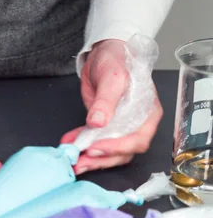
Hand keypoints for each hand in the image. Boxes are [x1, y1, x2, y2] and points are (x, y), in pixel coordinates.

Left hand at [61, 39, 162, 174]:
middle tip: (80, 162)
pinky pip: (95, 142)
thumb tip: (99, 121)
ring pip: (109, 153)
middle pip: (123, 152)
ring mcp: (120, 128)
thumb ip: (106, 100)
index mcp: (147, 113)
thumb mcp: (113, 77)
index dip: (117, 148)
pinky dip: (81, 145)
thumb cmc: (116, 61)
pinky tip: (69, 144)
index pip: (137, 139)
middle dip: (101, 159)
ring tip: (73, 160)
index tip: (96, 148)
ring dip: (90, 159)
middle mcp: (136, 124)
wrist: (103, 55)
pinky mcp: (104, 128)